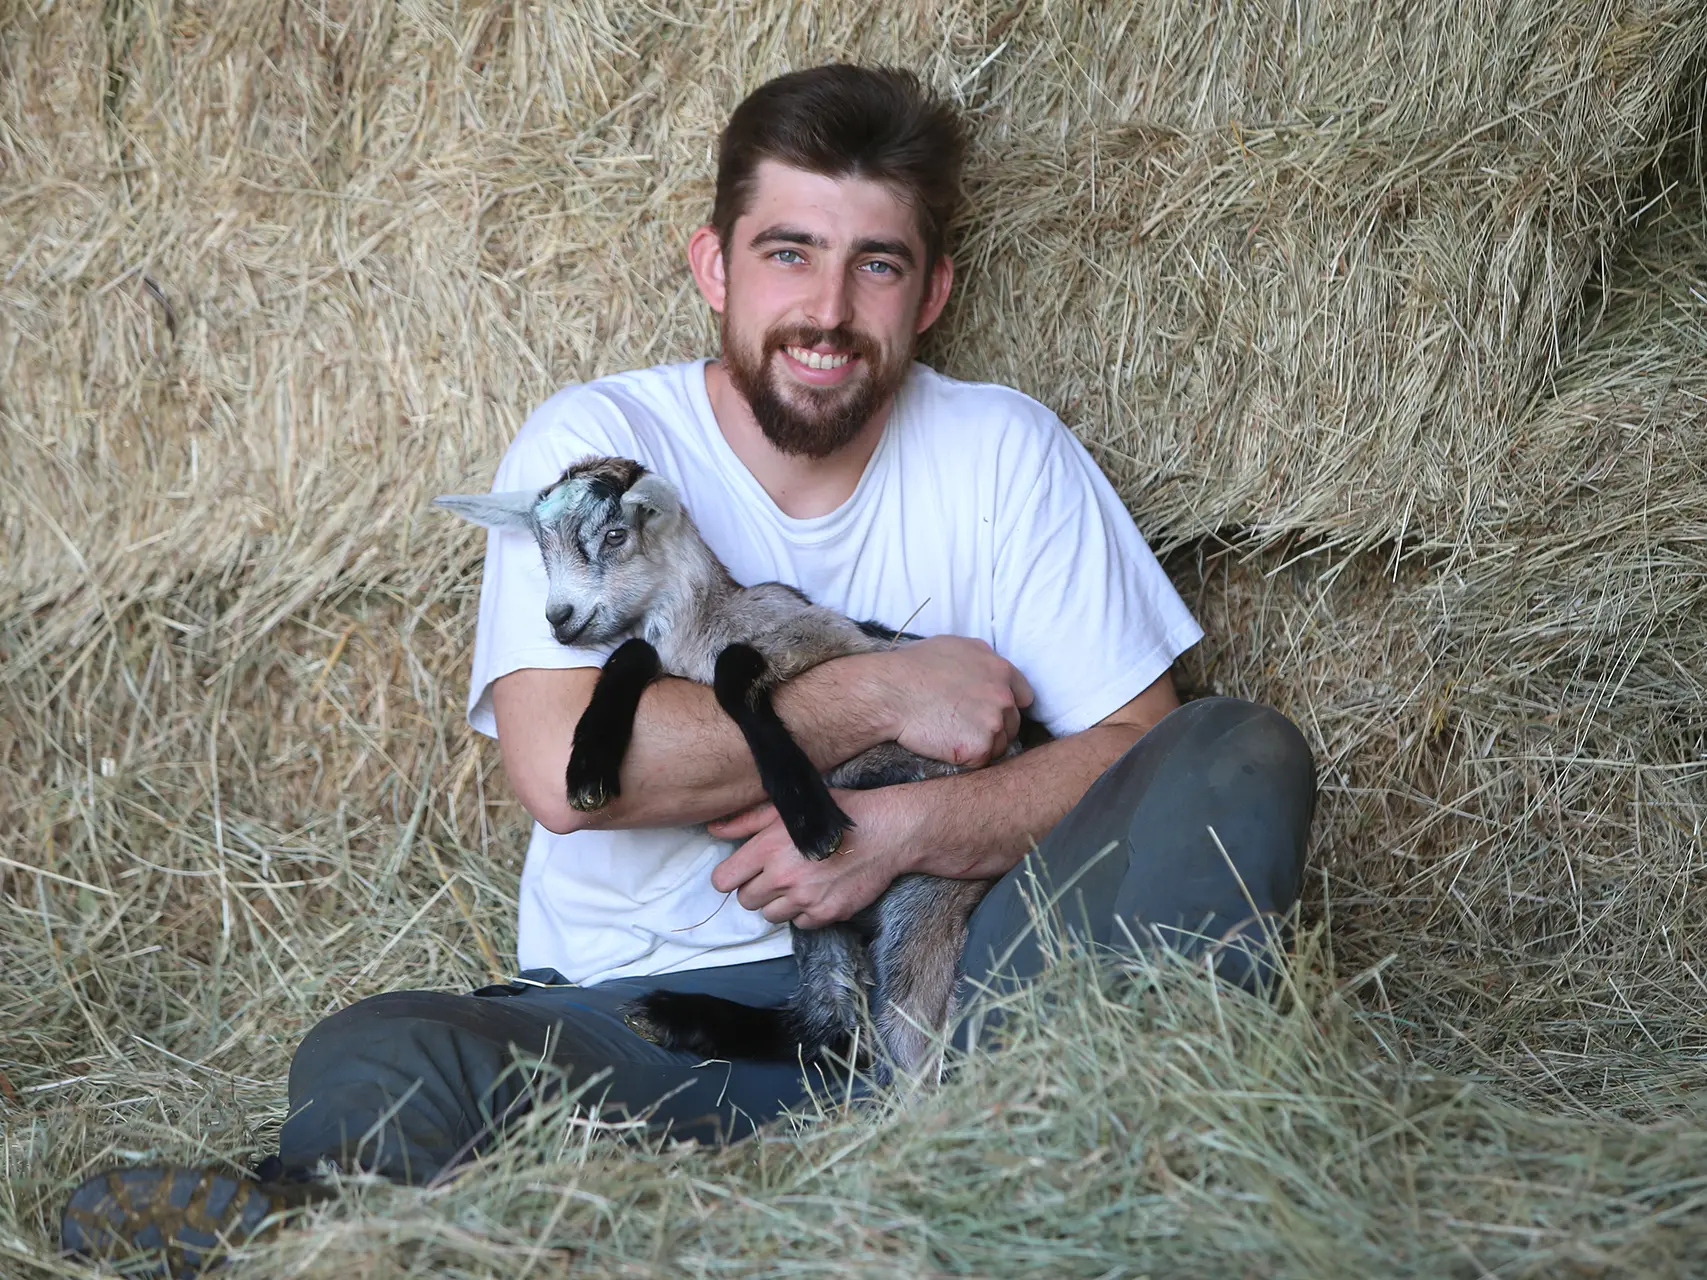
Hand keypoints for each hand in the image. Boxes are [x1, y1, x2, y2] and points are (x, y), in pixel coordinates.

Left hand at [707, 789, 913, 928]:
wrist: (886, 832)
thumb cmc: (837, 814)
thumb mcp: (789, 810)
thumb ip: (747, 821)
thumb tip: (713, 829)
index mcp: (768, 847)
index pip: (724, 881)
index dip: (731, 877)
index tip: (743, 872)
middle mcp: (783, 876)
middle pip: (746, 901)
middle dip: (756, 889)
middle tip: (776, 874)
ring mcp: (805, 898)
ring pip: (770, 916)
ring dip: (779, 903)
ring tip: (798, 882)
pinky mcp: (826, 914)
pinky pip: (799, 924)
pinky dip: (804, 912)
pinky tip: (818, 891)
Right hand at [873, 636, 1034, 767]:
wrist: (891, 693)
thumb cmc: (912, 667)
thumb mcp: (953, 646)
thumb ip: (980, 658)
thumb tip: (985, 666)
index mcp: (1000, 669)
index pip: (1023, 696)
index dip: (1007, 706)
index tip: (992, 713)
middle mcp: (1003, 695)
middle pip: (1012, 723)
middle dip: (994, 727)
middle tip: (966, 728)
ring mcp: (994, 722)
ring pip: (999, 744)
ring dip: (982, 745)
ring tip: (952, 737)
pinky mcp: (980, 747)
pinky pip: (980, 761)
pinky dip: (966, 758)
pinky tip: (946, 746)